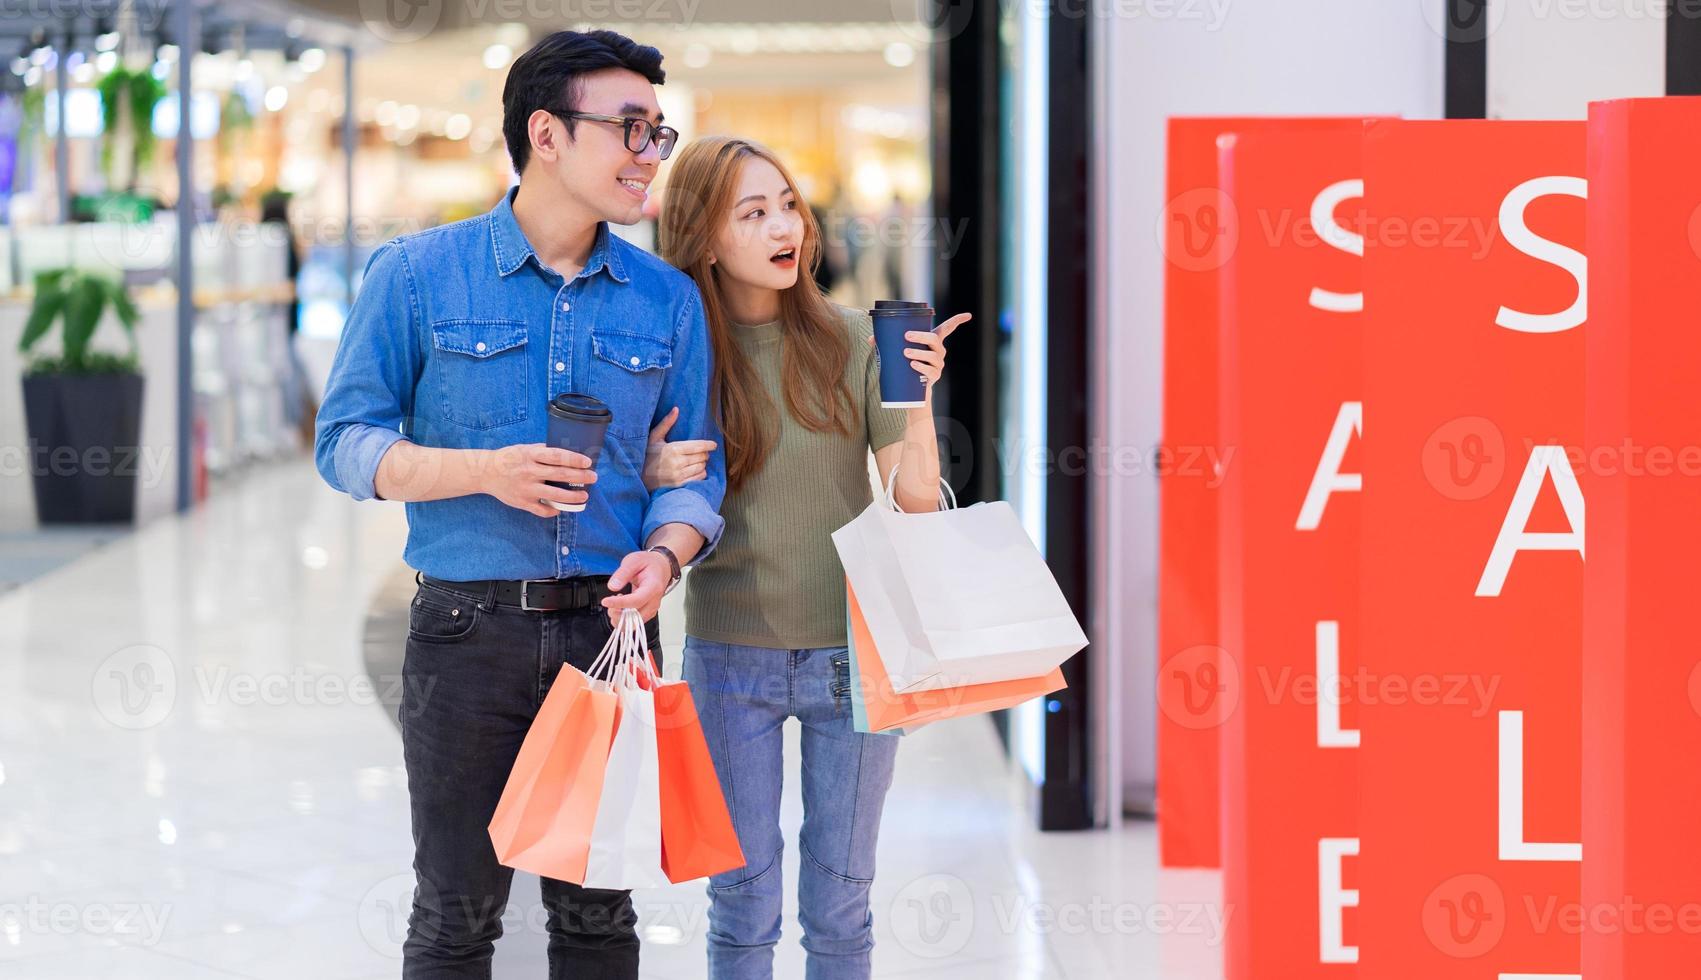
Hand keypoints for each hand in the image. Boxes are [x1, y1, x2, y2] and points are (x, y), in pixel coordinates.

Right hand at [481, 444, 596, 517]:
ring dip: (573, 497)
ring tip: (584, 496)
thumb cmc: (509, 458)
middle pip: (560, 475)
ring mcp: (526, 489)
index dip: (574, 459)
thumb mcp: (524, 449)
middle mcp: (529, 472)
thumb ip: (543, 451)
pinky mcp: (522, 502)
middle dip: (580, 477)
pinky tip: (561, 508)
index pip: (557, 456)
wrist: (485, 472)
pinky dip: (553, 510)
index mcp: (530, 455)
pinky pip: (542, 510)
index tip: (587, 462)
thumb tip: (566, 451)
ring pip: (554, 496)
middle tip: (593, 477)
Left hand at [601, 549, 671, 624]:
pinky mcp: (647, 612)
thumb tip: (612, 586)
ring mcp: (651, 609)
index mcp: (653, 587)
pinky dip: (623, 619)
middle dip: (618, 615)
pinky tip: (618, 608)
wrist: (661, 567)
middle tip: (609, 603)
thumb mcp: (634, 561)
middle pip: (636, 618)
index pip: (636, 601)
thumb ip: (623, 573)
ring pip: (635, 624)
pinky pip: (634, 622)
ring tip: (613, 604)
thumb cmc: (649, 564)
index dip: (619, 603)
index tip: (605, 601)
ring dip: (620, 618)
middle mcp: (654, 601)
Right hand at [642, 407, 717, 490]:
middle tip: (701, 452)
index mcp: (673, 449)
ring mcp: (679, 475)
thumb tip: (676, 409)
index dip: (709, 445)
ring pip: (702, 467)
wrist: (638, 477)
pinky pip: (698, 478)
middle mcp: (677, 463)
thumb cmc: (646, 454)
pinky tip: (694, 469)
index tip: (714, 445)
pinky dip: (700, 473)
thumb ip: (667, 423)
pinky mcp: (679, 485)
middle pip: (702, 456)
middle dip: (704, 453)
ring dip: (702, 463)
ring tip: (697, 460)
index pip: (698, 446)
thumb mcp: (654, 437)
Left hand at [867, 312, 972, 402]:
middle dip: (921, 336)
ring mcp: (938, 365)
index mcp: (933, 342)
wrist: (910, 393)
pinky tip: (913, 365)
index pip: (948, 329)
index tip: (969, 315)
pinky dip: (921, 367)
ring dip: (919, 352)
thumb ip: (886, 344)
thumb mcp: (897, 353)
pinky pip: (930, 371)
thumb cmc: (904, 367)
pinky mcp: (934, 378)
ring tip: (905, 353)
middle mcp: (939, 352)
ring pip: (932, 355)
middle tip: (906, 336)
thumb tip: (871, 338)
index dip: (958, 321)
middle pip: (935, 339)